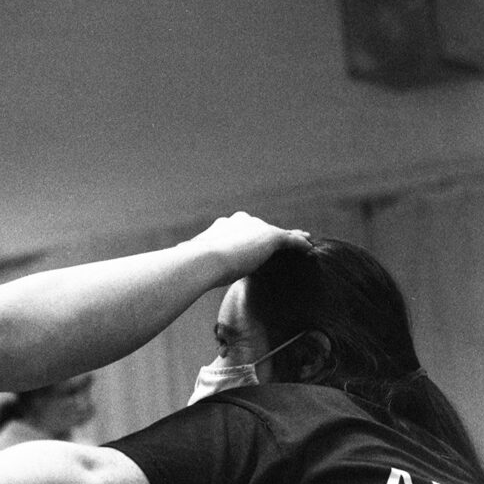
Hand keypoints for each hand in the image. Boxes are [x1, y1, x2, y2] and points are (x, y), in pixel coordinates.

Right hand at [192, 212, 310, 285]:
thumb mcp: (191, 255)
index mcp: (224, 225)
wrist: (205, 260)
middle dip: (271, 234)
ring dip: (293, 236)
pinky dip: (301, 244)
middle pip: (262, 228)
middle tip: (282, 241)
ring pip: (279, 232)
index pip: (242, 229)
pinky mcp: (271, 237)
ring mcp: (257, 228)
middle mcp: (242, 221)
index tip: (253, 242)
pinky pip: (291, 240)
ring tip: (305, 241)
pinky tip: (310, 249)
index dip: (250, 236)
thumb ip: (189, 254)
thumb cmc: (194, 261)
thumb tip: (172, 255)